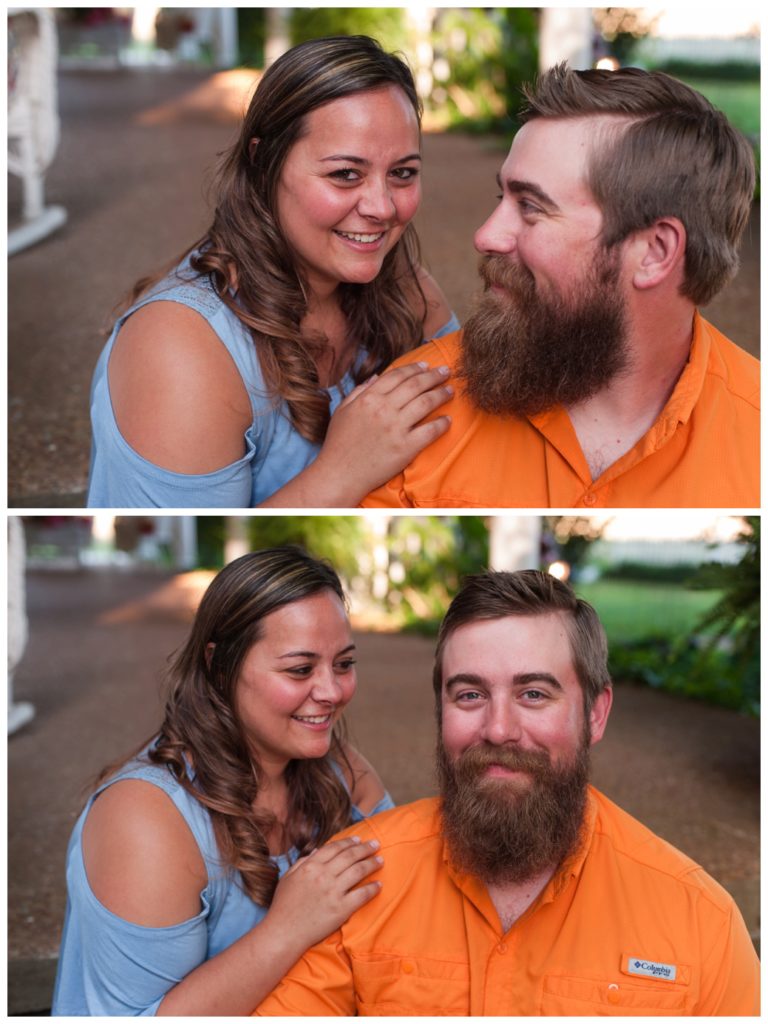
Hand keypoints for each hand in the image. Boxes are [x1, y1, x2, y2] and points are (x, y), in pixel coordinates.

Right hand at [267, 836, 382, 950]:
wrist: (283, 933)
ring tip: (380, 860)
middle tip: (376, 844)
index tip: (358, 839)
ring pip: (358, 871)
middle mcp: (323, 875)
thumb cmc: (283, 906)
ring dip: (371, 863)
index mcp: (310, 866)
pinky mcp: (341, 909)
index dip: (348, 842)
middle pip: (350, 856)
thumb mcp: (288, 878)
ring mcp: (333, 892)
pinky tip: (379, 885)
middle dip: (365, 848)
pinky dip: (372, 888)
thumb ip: (302, 862)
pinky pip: (361, 895)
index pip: (334, 848)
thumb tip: (318, 850)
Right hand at [318, 362, 452, 499]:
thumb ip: (358, 392)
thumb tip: (375, 377)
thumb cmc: (338, 444)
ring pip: (426, 403)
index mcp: (368, 398)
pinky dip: (442, 424)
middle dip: (434, 376)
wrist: (339, 474)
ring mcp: (395, 428)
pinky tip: (448, 420)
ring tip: (450, 391)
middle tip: (446, 371)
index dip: (414, 368)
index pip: (397, 375)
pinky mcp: (405, 448)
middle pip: (415, 385)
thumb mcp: (342, 412)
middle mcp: (383, 409)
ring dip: (441, 394)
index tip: (426, 365)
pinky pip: (430, 431)